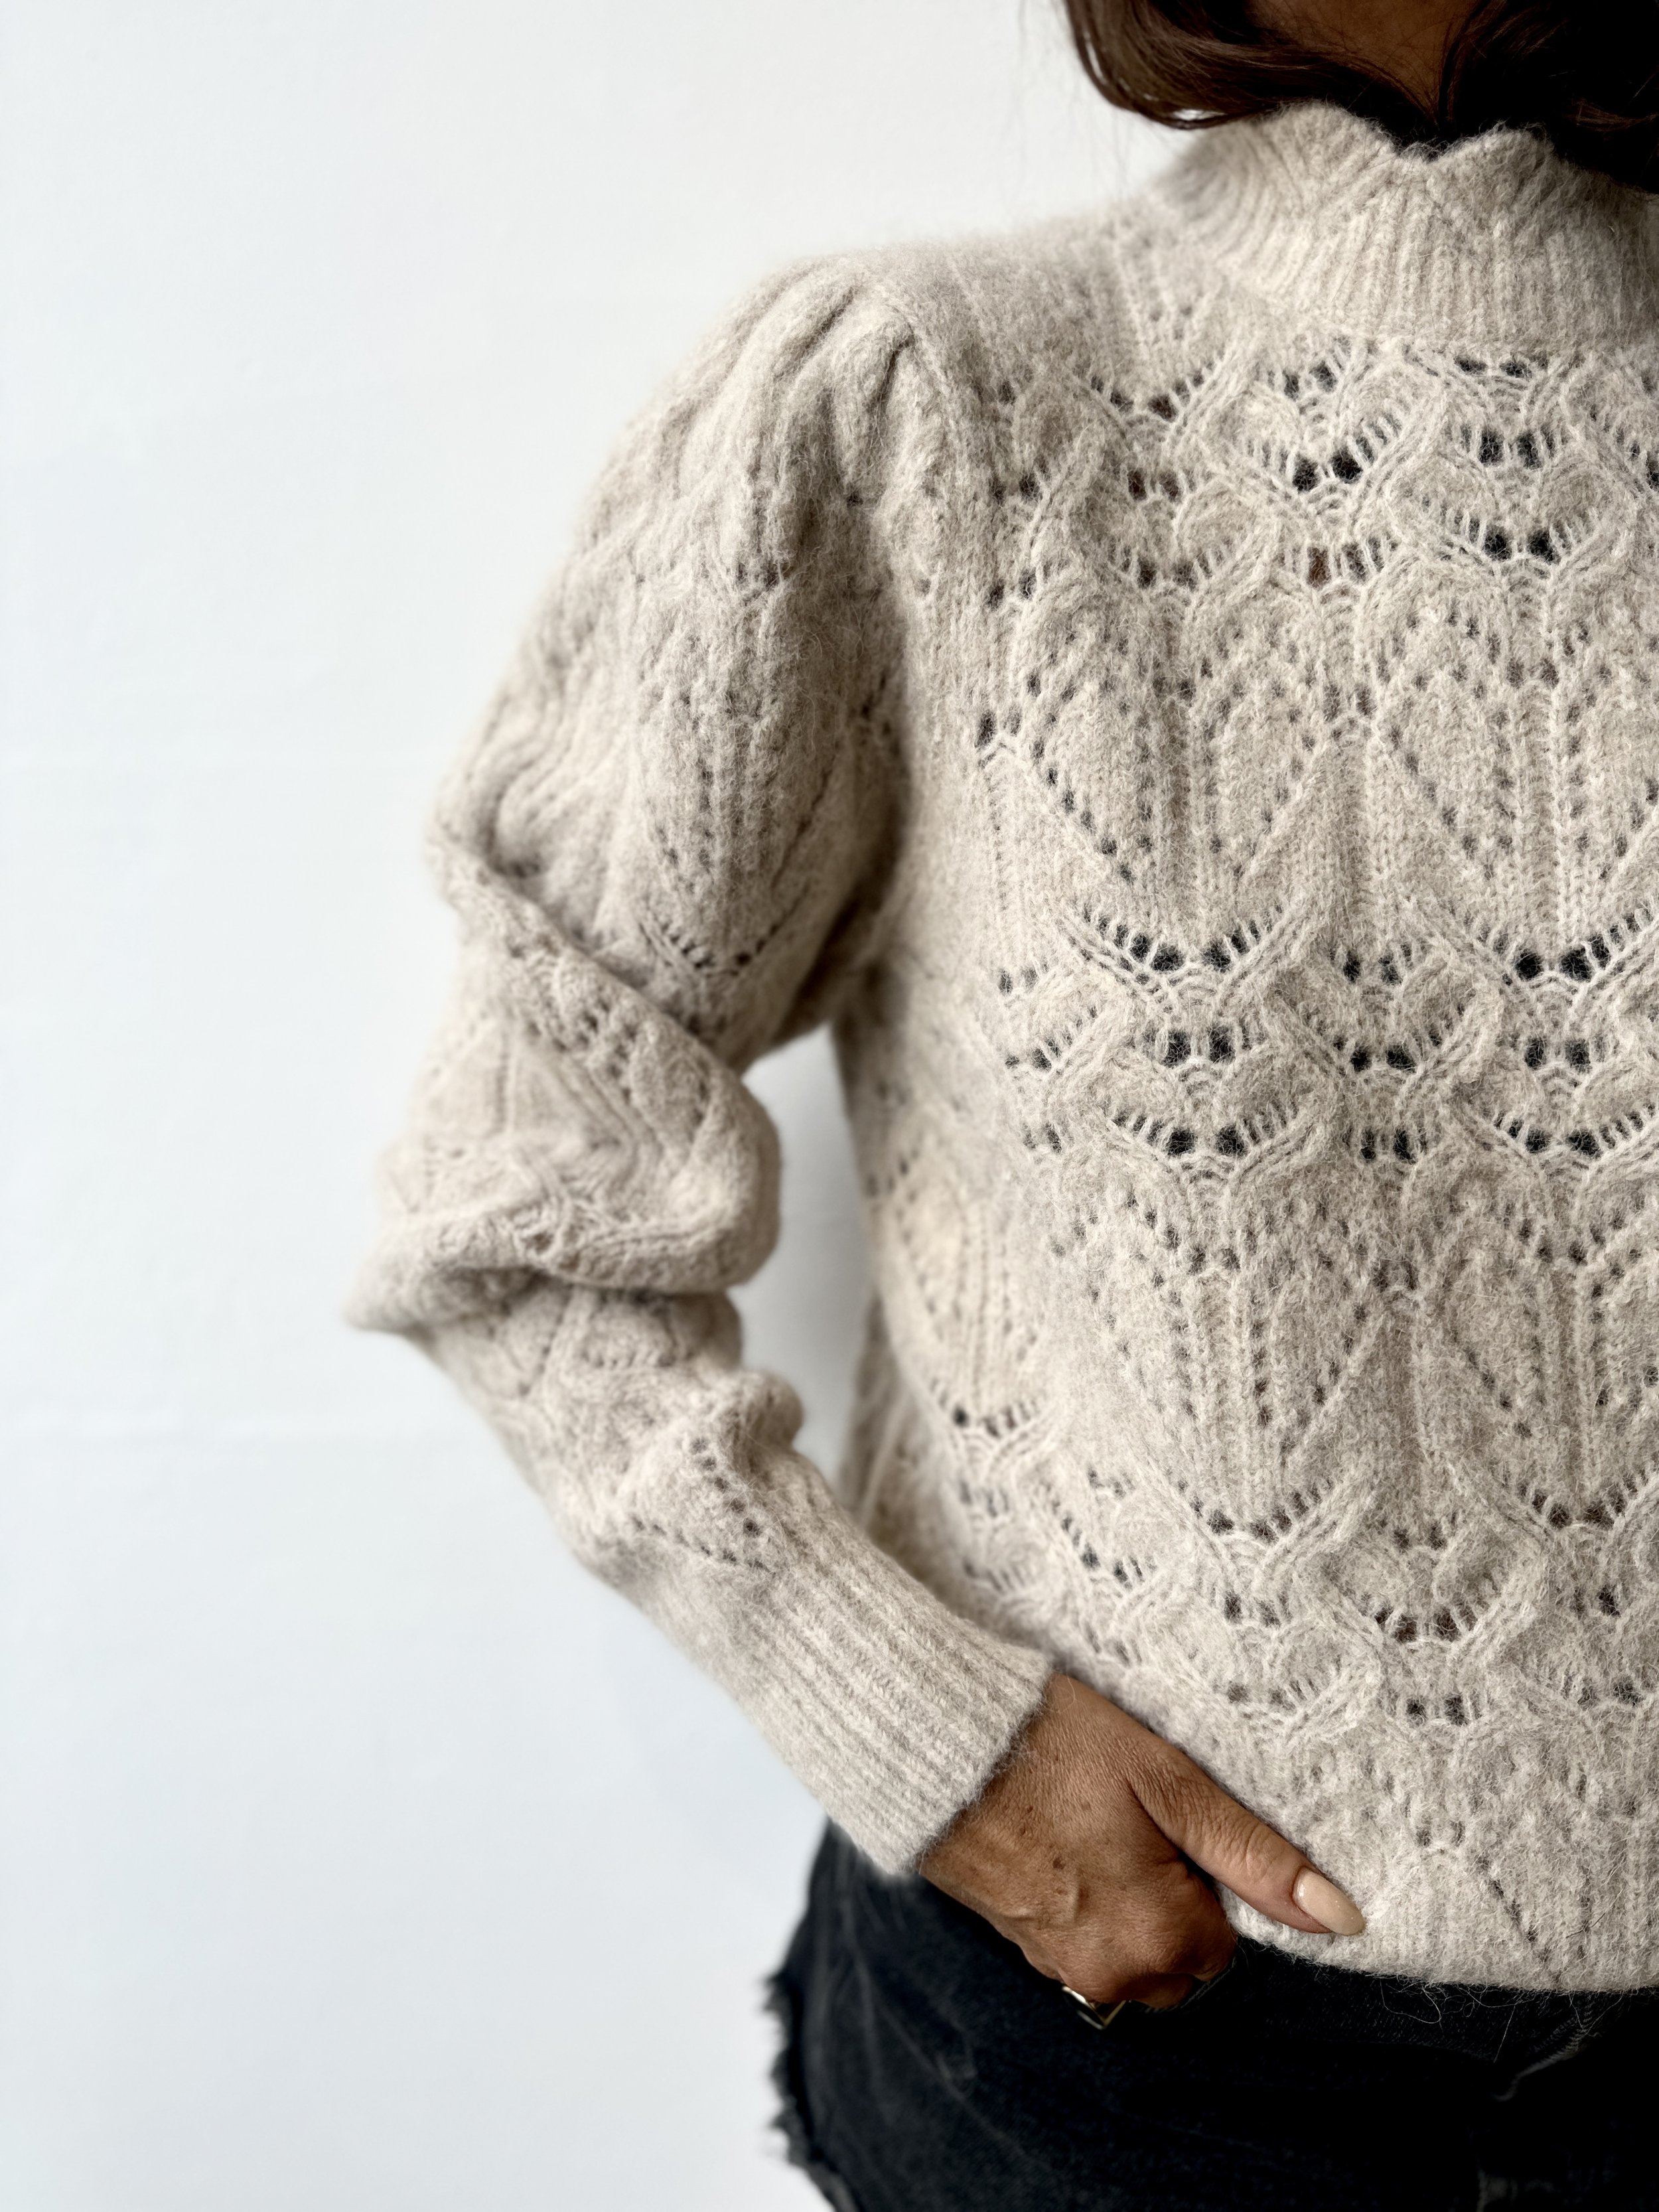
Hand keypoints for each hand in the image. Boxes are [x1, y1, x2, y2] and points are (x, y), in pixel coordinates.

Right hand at [919, 1673, 1365, 2009]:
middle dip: (1174, 1898)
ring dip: (1129, 1901)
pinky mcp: (1021, 1945)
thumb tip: (1344, 1918)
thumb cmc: (1055, 1744)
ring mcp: (1059, 1964)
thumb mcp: (1169, 1780)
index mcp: (1158, 1937)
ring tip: (1094, 1822)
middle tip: (1132, 1815)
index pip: (1227, 1938)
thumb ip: (1257, 1855)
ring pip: (1133, 1951)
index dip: (1208, 1873)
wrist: (937, 1741)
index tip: (1169, 1818)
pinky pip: (1084, 1942)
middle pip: (1182, 1957)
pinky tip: (1062, 1837)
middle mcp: (1110, 1971)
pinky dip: (1086, 1900)